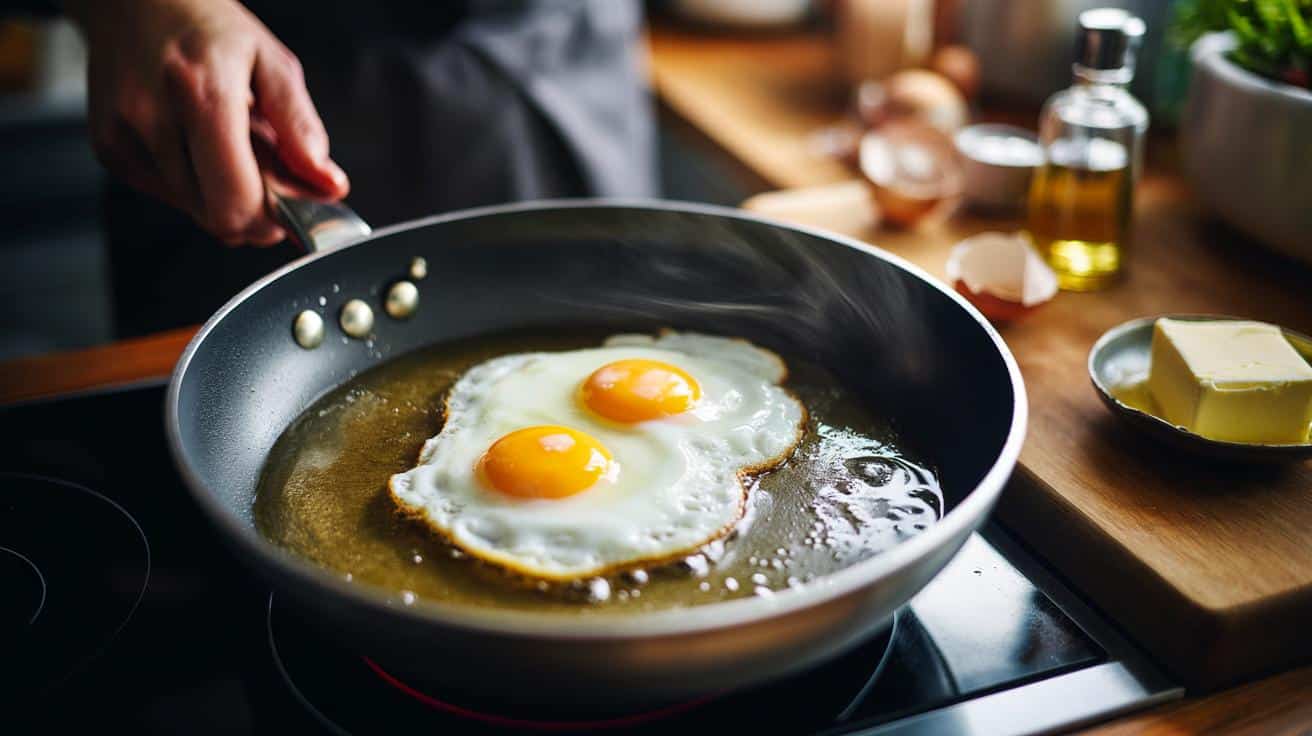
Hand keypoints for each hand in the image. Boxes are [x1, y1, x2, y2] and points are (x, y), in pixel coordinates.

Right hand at [67, 0, 349, 245]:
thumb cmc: (206, 25)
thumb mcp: (271, 63)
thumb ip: (301, 128)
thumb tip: (329, 185)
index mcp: (202, 94)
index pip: (237, 201)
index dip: (272, 219)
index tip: (291, 208)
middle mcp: (154, 118)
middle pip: (215, 216)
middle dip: (252, 211)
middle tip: (266, 176)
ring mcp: (124, 137)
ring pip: (193, 211)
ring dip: (222, 194)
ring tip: (227, 146)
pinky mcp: (108, 149)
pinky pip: (166, 196)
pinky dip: (193, 184)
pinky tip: (196, 144)